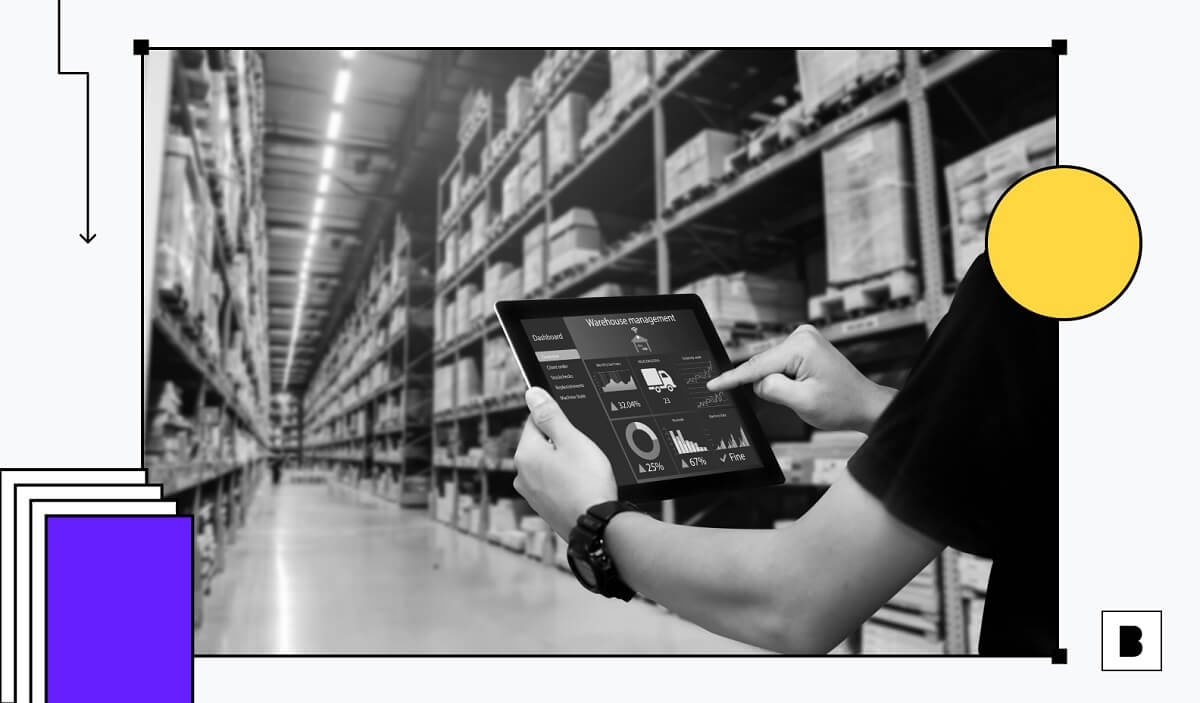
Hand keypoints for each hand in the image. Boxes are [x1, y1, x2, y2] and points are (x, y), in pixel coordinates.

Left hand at [513, 387, 616, 537]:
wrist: (596, 525)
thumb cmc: (587, 482)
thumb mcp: (572, 440)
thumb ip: (550, 415)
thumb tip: (532, 393)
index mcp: (525, 453)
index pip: (535, 420)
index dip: (558, 421)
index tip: (575, 430)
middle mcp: (521, 474)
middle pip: (541, 443)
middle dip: (561, 443)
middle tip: (584, 452)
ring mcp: (531, 493)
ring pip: (548, 464)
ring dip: (564, 463)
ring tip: (585, 471)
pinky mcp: (543, 507)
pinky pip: (553, 483)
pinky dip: (565, 481)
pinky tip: (582, 485)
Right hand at [707, 324, 894, 432]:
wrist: (864, 404)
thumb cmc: (841, 404)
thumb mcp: (803, 402)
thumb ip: (772, 390)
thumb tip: (757, 383)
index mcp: (801, 346)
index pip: (757, 366)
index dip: (732, 378)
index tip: (712, 385)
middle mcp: (801, 335)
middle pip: (763, 366)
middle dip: (769, 386)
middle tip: (797, 399)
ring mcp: (803, 339)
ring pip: (770, 367)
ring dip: (779, 384)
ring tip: (807, 393)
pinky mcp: (803, 346)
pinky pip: (778, 366)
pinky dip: (783, 380)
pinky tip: (803, 387)